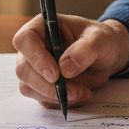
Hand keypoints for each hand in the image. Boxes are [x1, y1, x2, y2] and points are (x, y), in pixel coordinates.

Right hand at [13, 15, 128, 109]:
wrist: (105, 57)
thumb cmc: (100, 41)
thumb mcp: (100, 39)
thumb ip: (84, 50)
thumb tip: (65, 68)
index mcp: (42, 27)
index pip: (25, 40)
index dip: (36, 57)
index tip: (55, 74)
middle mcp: (32, 48)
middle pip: (23, 69)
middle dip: (47, 85)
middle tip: (73, 91)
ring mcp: (34, 69)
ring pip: (29, 88)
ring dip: (54, 96)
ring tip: (82, 92)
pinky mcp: (40, 87)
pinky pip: (42, 99)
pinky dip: (60, 102)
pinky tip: (80, 95)